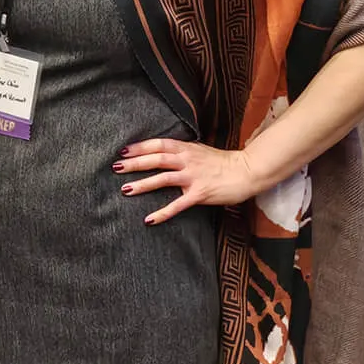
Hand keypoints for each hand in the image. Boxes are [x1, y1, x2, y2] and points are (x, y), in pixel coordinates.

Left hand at [115, 138, 268, 224]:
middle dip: (134, 163)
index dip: (140, 147)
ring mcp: (193, 177)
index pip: (159, 144)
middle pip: (156, 159)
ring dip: (142, 185)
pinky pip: (178, 204)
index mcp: (187, 149)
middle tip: (116, 167)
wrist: (248, 171)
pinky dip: (163, 212)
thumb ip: (182, 151)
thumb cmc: (223, 162)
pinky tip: (149, 220)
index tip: (123, 151)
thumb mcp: (200, 151)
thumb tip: (163, 152)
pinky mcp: (200, 193)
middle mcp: (188, 160)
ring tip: (125, 190)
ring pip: (162, 179)